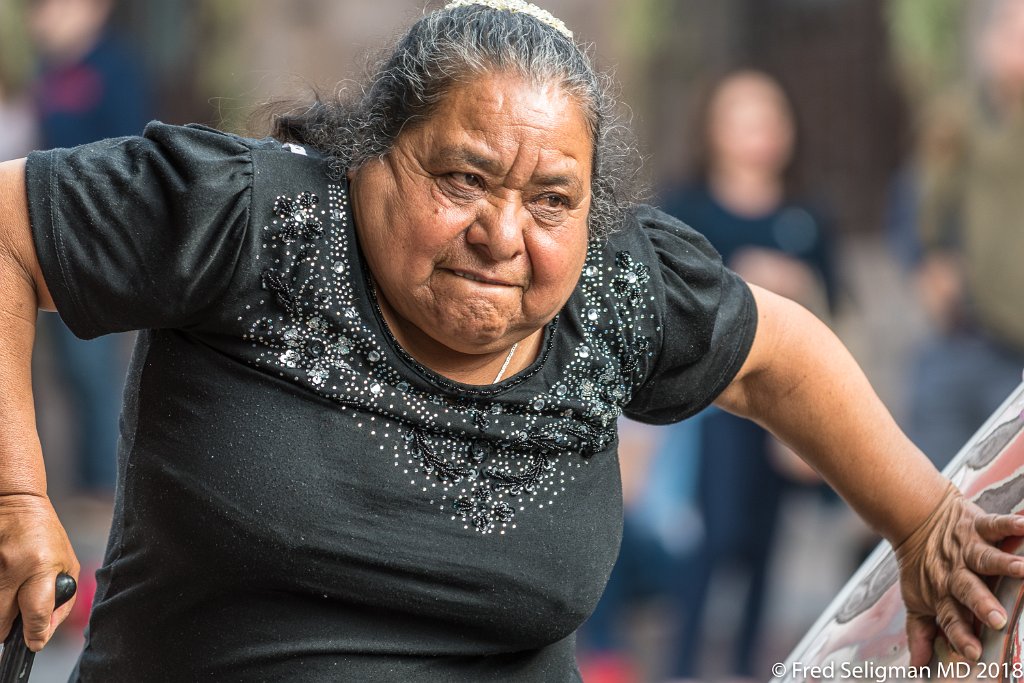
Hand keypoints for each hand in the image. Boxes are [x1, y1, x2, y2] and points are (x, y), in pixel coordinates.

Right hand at [0, 493, 78, 651]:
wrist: (15, 502)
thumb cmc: (44, 533)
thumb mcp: (66, 562)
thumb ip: (61, 599)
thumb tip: (43, 633)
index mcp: (40, 565)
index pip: (35, 612)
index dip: (35, 634)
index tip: (33, 643)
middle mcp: (10, 567)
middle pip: (0, 623)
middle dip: (7, 630)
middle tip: (14, 623)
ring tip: (7, 601)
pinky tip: (1, 585)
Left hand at [896, 484, 1023, 664]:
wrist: (915, 518)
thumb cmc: (921, 564)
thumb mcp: (916, 599)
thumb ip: (920, 632)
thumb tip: (918, 666)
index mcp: (942, 593)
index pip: (951, 618)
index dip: (961, 636)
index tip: (974, 653)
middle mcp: (954, 572)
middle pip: (968, 590)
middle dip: (982, 604)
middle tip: (997, 619)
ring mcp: (966, 548)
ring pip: (985, 558)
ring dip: (1004, 564)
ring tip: (1023, 570)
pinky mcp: (976, 525)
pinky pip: (994, 524)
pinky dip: (1010, 525)